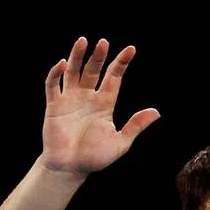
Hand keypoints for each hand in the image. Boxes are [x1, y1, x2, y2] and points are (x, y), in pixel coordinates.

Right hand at [40, 37, 159, 175]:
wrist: (69, 168)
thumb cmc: (94, 158)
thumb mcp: (120, 143)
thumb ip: (135, 126)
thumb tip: (156, 112)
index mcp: (105, 104)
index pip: (114, 78)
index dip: (121, 63)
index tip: (131, 49)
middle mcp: (88, 97)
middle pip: (93, 70)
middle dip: (98, 56)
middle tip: (103, 42)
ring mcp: (70, 100)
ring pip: (73, 72)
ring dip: (77, 56)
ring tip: (83, 41)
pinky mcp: (54, 106)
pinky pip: (53, 85)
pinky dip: (56, 73)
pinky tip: (63, 64)